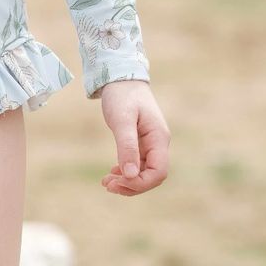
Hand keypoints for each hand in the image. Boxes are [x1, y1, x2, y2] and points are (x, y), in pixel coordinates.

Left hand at [98, 80, 169, 195]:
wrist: (122, 79)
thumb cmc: (122, 97)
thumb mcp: (122, 121)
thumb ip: (127, 147)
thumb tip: (130, 175)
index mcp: (159, 139)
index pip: (158, 172)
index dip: (140, 183)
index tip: (118, 181)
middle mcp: (158, 144)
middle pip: (153, 177)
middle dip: (132, 185)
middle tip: (107, 185)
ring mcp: (151, 144)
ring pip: (145, 173)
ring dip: (127, 181)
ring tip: (106, 182)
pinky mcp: (142, 143)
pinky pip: (138, 165)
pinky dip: (126, 173)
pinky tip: (112, 173)